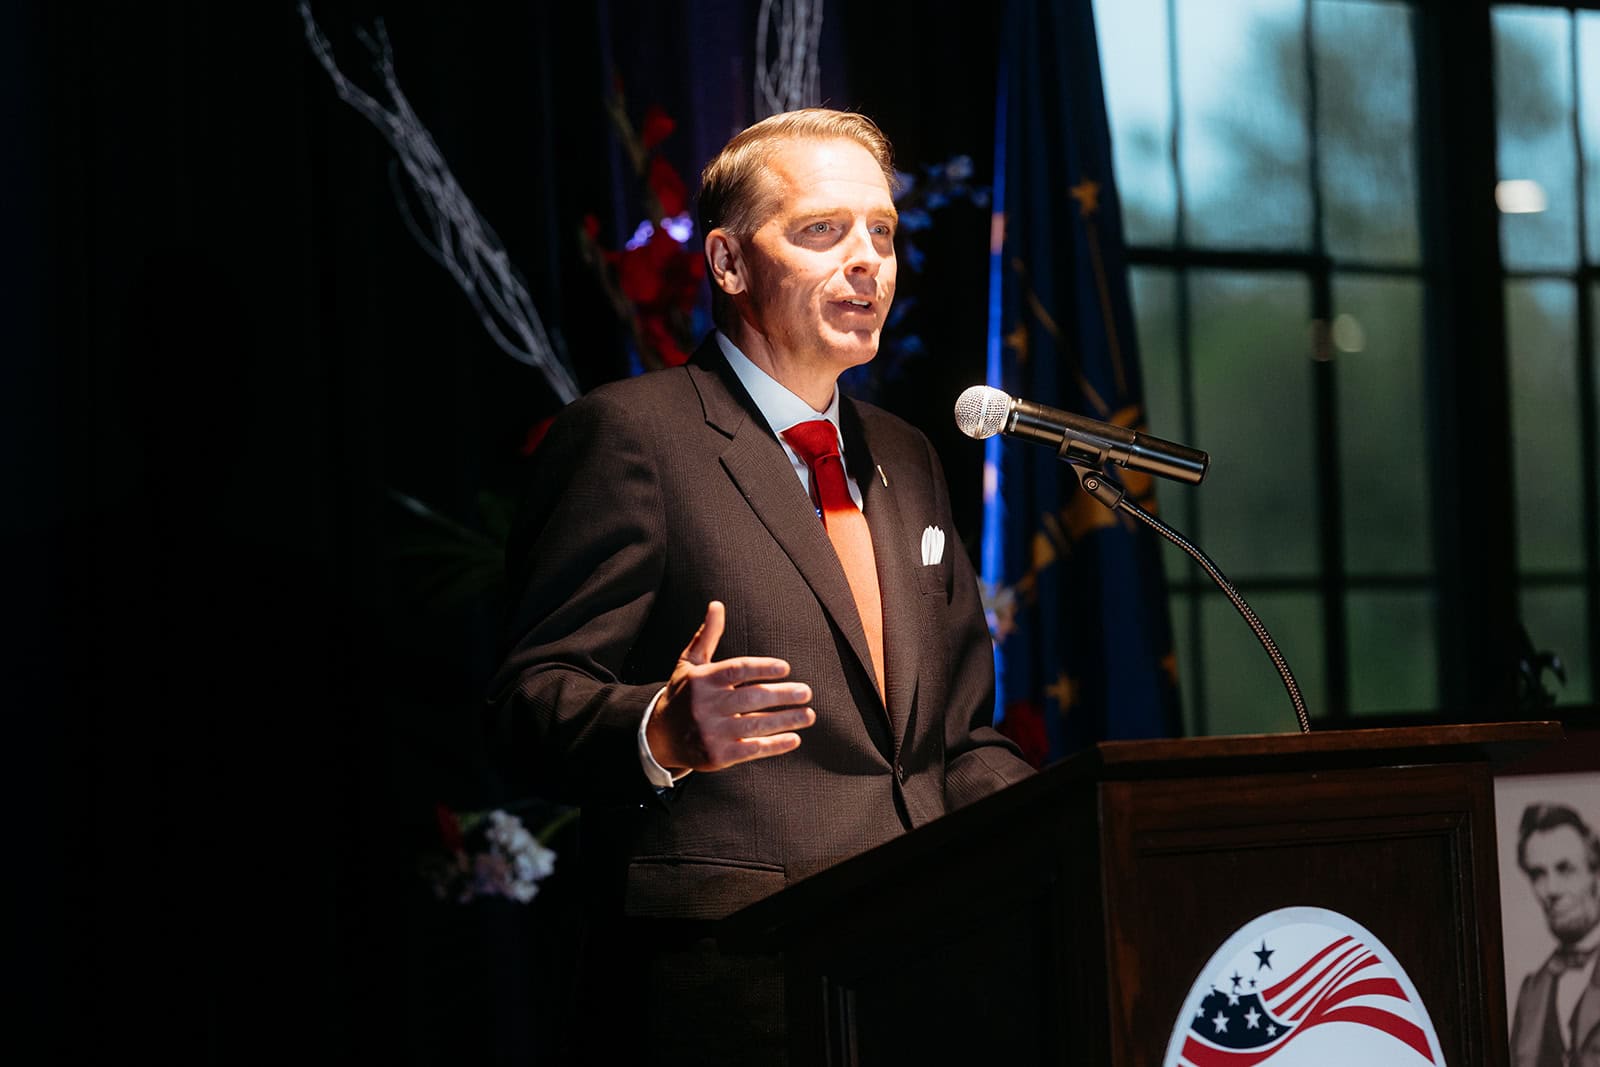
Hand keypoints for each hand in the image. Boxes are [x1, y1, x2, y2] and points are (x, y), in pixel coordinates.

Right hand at [646, 601, 815, 772]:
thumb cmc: (683, 695)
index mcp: (702, 680)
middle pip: (751, 698)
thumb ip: (707, 636)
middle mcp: (706, 706)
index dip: (763, 668)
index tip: (785, 668)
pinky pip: (752, 750)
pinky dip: (775, 745)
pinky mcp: (717, 756)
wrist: (659, 736)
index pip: (737, 670)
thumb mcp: (689, 664)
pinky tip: (794, 739)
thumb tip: (717, 605)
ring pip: (756, 725)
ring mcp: (711, 732)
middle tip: (806, 692)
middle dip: (782, 695)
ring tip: (808, 715)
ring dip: (786, 720)